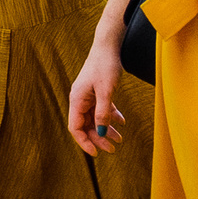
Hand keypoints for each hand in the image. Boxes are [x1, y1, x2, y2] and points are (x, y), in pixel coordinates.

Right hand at [65, 35, 128, 156]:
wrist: (109, 45)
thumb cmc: (105, 65)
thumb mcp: (106, 91)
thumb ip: (103, 113)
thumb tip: (102, 133)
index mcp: (77, 100)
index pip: (75, 128)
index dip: (84, 142)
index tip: (96, 153)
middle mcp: (80, 99)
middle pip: (86, 125)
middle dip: (99, 138)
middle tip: (113, 148)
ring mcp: (88, 96)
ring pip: (95, 119)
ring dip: (107, 129)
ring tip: (120, 139)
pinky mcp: (97, 91)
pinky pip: (102, 109)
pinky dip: (111, 116)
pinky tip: (121, 122)